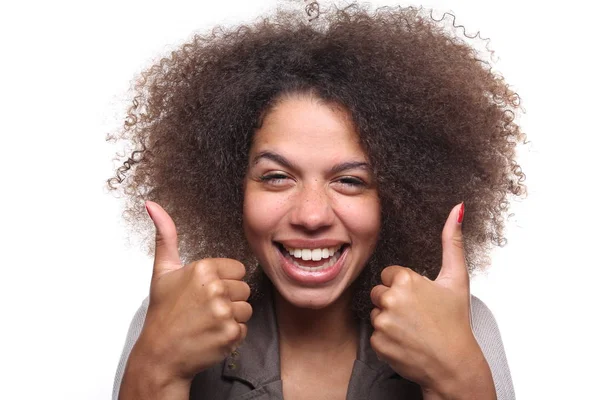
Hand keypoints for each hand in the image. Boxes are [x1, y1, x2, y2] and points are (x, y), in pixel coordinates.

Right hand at [121, 201, 251, 396]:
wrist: (159, 355)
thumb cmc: (163, 313)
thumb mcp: (162, 271)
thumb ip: (165, 236)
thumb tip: (152, 204)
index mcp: (203, 269)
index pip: (238, 270)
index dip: (224, 281)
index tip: (205, 292)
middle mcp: (215, 288)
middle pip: (244, 289)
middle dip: (229, 299)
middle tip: (204, 310)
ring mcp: (223, 312)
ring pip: (246, 309)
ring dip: (231, 318)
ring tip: (208, 322)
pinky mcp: (229, 334)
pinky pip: (244, 329)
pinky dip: (230, 336)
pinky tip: (211, 335)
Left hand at [370, 203, 494, 398]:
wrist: (454, 364)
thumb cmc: (456, 322)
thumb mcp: (456, 278)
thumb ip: (453, 241)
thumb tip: (458, 209)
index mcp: (406, 279)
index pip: (389, 275)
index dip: (404, 287)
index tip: (420, 299)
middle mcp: (391, 298)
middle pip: (380, 292)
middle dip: (394, 302)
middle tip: (416, 315)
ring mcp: (383, 322)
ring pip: (376, 312)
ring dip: (390, 320)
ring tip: (412, 328)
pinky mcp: (378, 342)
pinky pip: (375, 334)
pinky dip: (387, 339)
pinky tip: (406, 341)